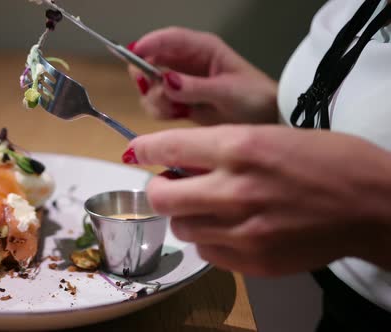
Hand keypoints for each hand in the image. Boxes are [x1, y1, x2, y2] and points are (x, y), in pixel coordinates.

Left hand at [125, 125, 390, 275]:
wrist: (372, 205)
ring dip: (184, 215)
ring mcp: (242, 230)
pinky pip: (206, 251)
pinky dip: (208, 238)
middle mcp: (234, 190)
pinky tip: (227, 228)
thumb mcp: (271, 135)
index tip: (136, 150)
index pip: (169, 146)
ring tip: (205, 206)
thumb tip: (181, 161)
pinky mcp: (252, 261)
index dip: (145, 148)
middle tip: (170, 184)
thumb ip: (222, 149)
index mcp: (240, 147)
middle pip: (161, 197)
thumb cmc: (328, 161)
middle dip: (159, 188)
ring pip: (180, 227)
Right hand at [128, 27, 277, 124]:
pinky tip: (179, 115)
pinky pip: (157, 104)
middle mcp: (187, 63)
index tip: (134, 54)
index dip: (149, 43)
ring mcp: (181, 83)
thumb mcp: (228, 91)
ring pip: (151, 86)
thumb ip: (195, 87)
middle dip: (148, 77)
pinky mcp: (179, 102)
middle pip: (151, 60)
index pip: (169, 39)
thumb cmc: (256, 98)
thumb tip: (166, 81)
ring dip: (155, 99)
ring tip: (177, 109)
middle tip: (156, 91)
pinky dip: (161, 112)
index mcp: (202, 49)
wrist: (267, 120)